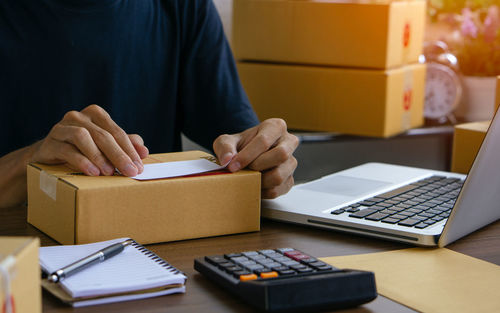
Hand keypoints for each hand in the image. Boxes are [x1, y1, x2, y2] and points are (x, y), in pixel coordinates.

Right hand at [29, 104, 148, 176]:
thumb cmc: (83, 149)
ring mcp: (61, 128)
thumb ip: (124, 145)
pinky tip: (92, 172)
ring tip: (109, 173)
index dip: (130, 150)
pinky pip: (66, 150)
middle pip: (103, 135)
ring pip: (83, 137)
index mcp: (95, 114)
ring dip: (99, 156)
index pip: (116, 132)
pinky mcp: (49, 142)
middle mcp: (78, 117)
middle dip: (119, 155)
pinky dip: (82, 161)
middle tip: (130, 172)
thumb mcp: (105, 146)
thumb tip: (144, 151)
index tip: (139, 167)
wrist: (49, 157)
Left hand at [213, 118, 298, 198]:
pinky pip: (277, 190)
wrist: (245, 158)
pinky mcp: (289, 180)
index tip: (233, 166)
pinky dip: (261, 191)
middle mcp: (289, 142)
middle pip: (281, 155)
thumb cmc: (239, 147)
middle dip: (258, 166)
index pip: (264, 141)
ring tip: (247, 177)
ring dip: (259, 180)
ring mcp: (291, 162)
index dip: (247, 155)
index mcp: (275, 127)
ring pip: (279, 175)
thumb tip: (227, 160)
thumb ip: (225, 147)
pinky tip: (253, 184)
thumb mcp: (227, 141)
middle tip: (244, 169)